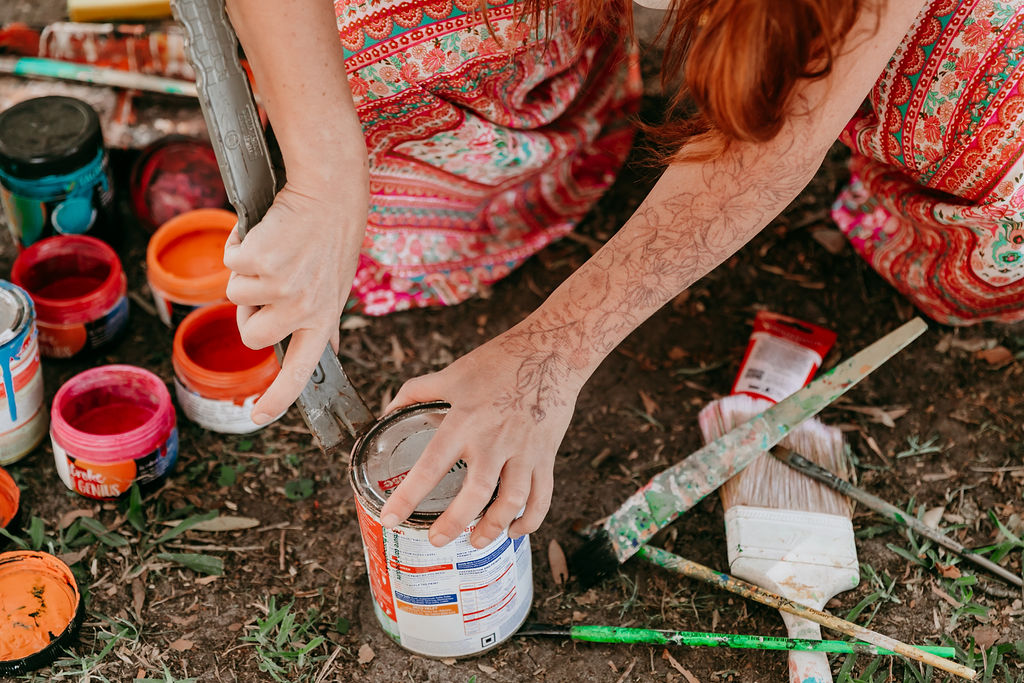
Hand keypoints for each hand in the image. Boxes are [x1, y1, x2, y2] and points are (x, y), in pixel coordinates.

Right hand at [223, 176, 366, 422]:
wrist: (329, 194)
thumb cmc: (330, 238)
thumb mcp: (335, 287)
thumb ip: (321, 320)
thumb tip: (324, 350)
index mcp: (322, 319)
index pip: (299, 371)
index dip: (277, 398)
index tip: (257, 416)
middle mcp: (303, 309)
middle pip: (250, 335)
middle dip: (249, 311)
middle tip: (271, 280)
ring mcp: (281, 286)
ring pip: (235, 296)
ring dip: (246, 273)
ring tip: (276, 251)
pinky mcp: (259, 261)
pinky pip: (229, 262)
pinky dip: (237, 244)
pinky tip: (266, 233)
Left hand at [378, 334, 583, 548]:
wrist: (551, 352)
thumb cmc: (499, 361)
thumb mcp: (451, 374)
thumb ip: (416, 393)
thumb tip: (387, 412)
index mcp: (464, 421)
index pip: (431, 466)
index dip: (408, 497)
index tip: (390, 518)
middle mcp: (494, 440)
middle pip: (475, 494)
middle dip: (454, 524)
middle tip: (436, 541)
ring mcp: (523, 450)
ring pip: (511, 502)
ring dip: (493, 528)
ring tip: (475, 542)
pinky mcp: (545, 455)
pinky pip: (541, 496)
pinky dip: (529, 520)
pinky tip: (514, 530)